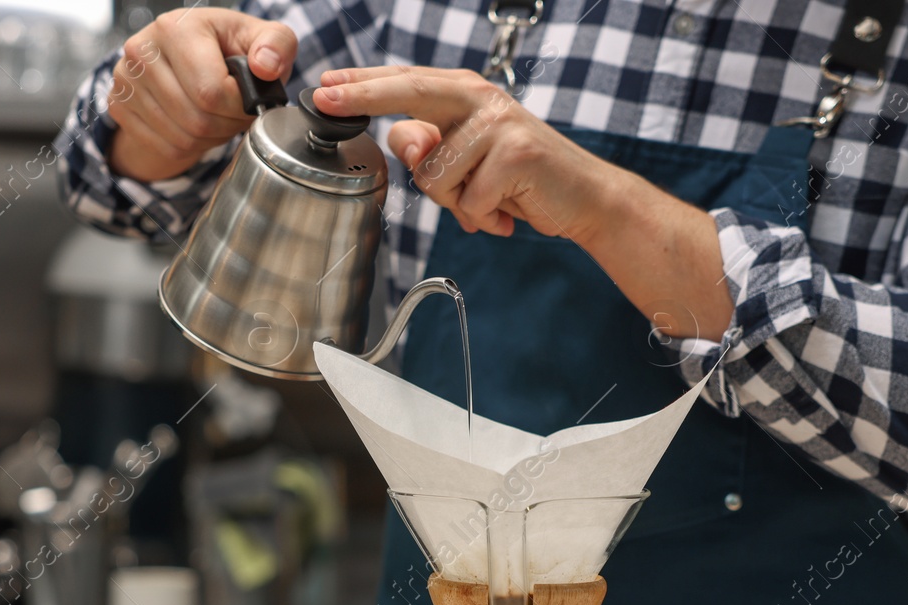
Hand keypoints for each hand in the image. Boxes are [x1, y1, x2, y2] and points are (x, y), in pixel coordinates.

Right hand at [106, 10, 297, 182]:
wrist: (185, 56)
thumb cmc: (227, 47)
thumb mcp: (261, 37)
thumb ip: (276, 45)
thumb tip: (266, 66)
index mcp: (175, 28)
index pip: (211, 92)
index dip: (240, 107)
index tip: (250, 100)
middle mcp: (141, 51)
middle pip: (197, 119)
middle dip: (228, 125)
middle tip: (237, 113)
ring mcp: (125, 80)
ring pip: (182, 138)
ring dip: (212, 138)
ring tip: (220, 116)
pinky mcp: (119, 106)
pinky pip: (166, 147)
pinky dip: (191, 146)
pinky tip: (199, 125)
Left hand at [312, 66, 621, 241]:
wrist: (583, 198)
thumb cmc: (519, 181)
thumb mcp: (466, 163)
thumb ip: (430, 149)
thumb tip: (401, 136)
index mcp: (465, 95)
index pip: (405, 84)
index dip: (361, 85)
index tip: (324, 88)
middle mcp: (481, 100)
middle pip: (410, 93)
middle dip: (363, 97)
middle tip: (326, 98)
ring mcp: (499, 124)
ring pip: (434, 174)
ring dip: (454, 203)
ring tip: (486, 200)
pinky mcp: (515, 153)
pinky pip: (467, 199)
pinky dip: (481, 216)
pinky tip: (504, 212)